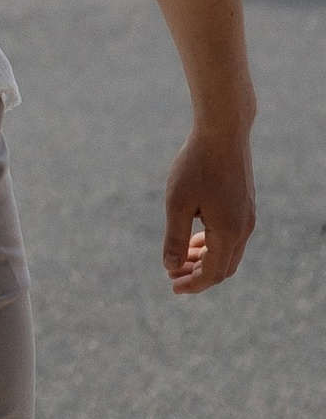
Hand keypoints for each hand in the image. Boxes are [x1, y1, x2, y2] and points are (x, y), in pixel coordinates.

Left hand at [162, 124, 255, 292]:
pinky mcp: (245, 206)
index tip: (172, 286)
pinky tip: (194, 238)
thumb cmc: (196, 165)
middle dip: (198, 275)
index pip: (212, 273)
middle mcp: (244, 229)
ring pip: (228, 252)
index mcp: (229, 232)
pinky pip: (231, 237)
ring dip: (205, 259)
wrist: (223, 132)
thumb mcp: (178, 203)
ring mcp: (247, 217)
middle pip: (223, 268)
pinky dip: (213, 244)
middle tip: (173, 275)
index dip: (192, 284)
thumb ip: (175, 238)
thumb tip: (171, 266)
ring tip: (180, 259)